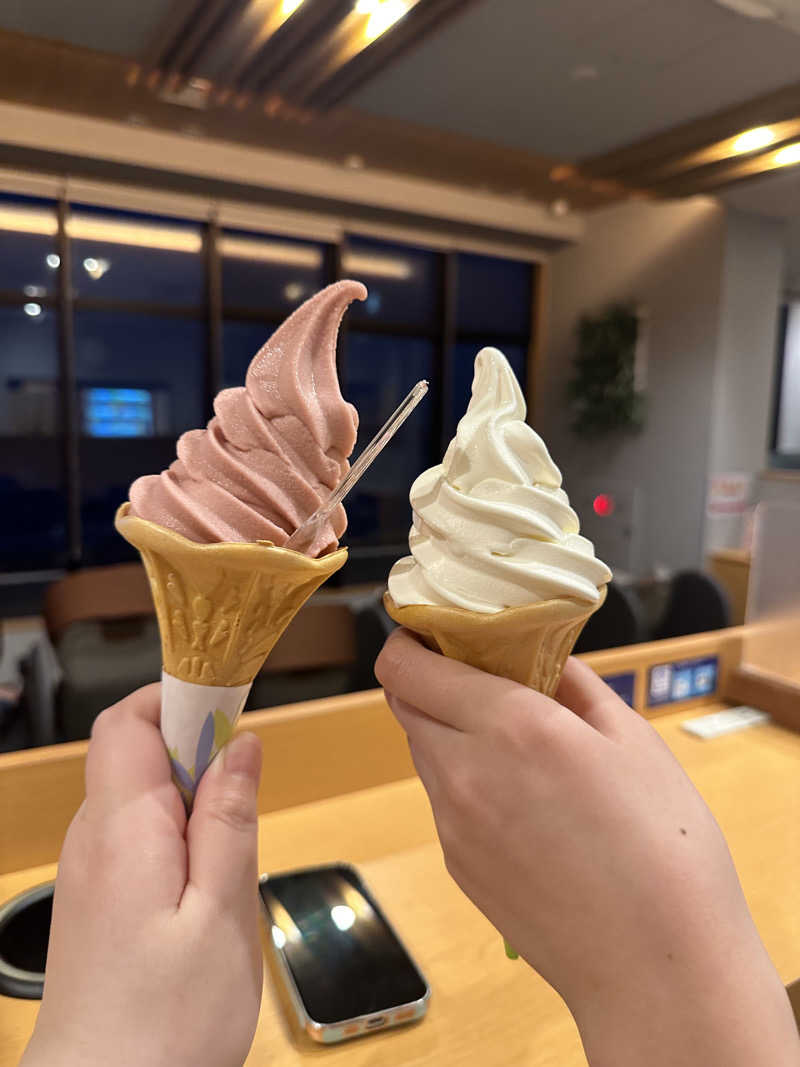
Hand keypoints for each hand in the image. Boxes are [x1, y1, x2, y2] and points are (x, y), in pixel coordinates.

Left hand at [21, 685, 262, 1066]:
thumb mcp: (222, 914)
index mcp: (121, 829)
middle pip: (134, 753)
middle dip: (195, 751)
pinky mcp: (97, 902)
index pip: (127, 721)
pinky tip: (207, 886)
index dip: (177, 699)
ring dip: (192, 799)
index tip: (233, 708)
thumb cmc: (167, 1023)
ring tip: (231, 853)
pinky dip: (178, 836)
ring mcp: (90, 872)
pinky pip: (136, 837)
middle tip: (246, 799)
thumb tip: (240, 742)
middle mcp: (92, 840)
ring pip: (140, 796)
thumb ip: (230, 821)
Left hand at [376, 629, 799, 1066]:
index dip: (408, 642)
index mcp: (508, 726)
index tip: (434, 633)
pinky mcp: (457, 866)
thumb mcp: (631, 739)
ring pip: (424, 753)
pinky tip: (522, 805)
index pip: (404, 667)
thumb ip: (572, 684)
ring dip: (448, 732)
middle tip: (482, 680)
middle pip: (405, 705)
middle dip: (430, 682)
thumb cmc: (663, 845)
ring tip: (513, 745)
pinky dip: (464, 783)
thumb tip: (539, 657)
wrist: (656, 967)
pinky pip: (443, 802)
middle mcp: (462, 771)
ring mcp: (452, 825)